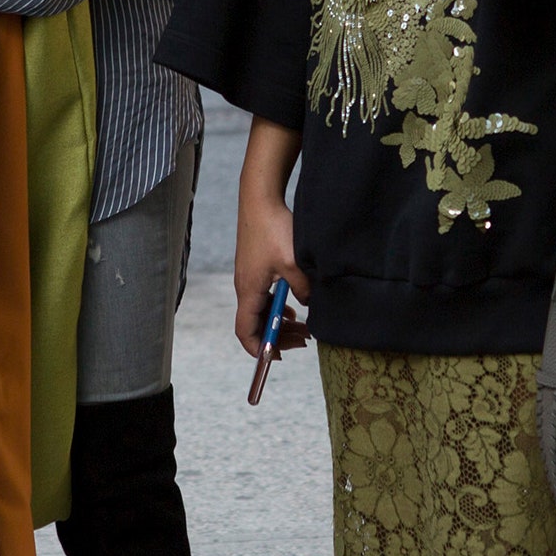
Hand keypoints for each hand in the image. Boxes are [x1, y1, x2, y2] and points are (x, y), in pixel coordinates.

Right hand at [234, 189, 308, 360]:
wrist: (260, 199)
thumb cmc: (273, 229)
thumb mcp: (294, 264)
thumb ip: (303, 289)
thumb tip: (310, 306)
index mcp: (249, 290)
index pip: (245, 331)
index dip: (260, 349)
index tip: (279, 356)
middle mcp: (245, 287)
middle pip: (255, 324)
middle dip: (278, 337)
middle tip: (305, 342)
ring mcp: (249, 277)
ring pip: (262, 311)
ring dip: (281, 322)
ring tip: (305, 328)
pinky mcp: (257, 268)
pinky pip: (265, 297)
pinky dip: (279, 307)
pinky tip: (293, 308)